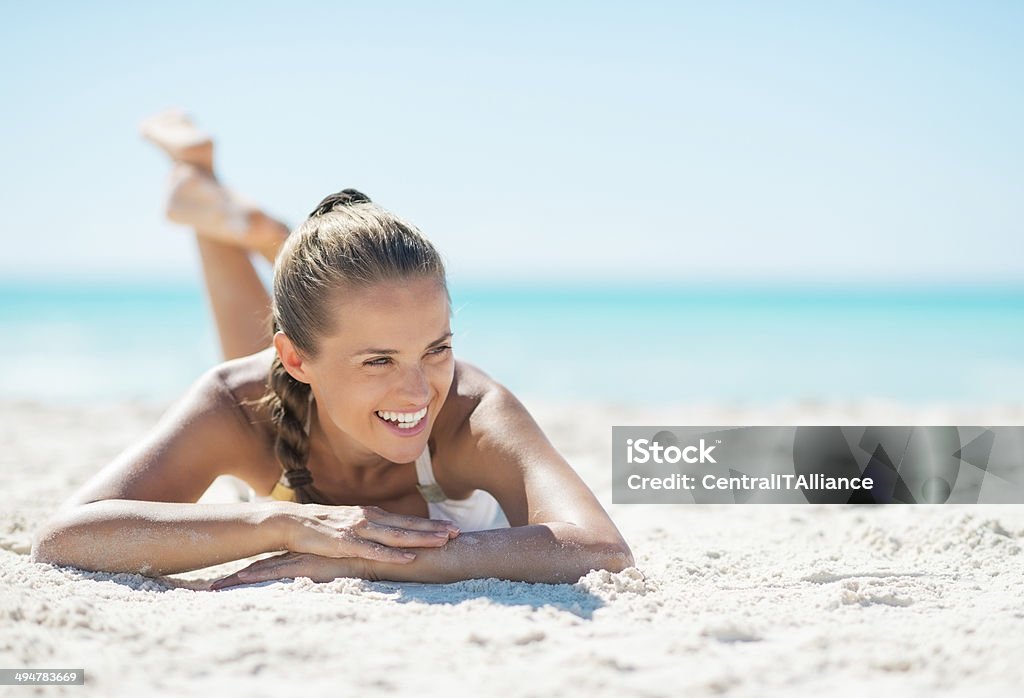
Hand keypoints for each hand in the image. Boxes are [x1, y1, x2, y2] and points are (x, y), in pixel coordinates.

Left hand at [208, 552, 365, 589]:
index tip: (229, 579)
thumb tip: (328, 572)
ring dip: (237, 578)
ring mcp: (299, 560)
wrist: (378, 555)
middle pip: (260, 565)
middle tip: (211, 587)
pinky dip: (254, 578)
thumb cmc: (364, 561)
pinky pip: (274, 573)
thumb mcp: (344, 564)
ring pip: (261, 569)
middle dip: (235, 576)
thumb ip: (333, 565)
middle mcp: (298, 555)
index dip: (251, 569)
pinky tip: (236, 581)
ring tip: (214, 588)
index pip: (272, 561)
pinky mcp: (305, 566)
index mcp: (304, 554)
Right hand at [277, 503, 458, 564]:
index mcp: (372, 514)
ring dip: (420, 539)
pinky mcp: (345, 542)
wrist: (291, 522)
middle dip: (434, 530)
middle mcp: (369, 518)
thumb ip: (371, 529)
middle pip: (408, 526)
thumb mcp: (351, 524)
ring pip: (396, 536)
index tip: (452, 528)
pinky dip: (391, 555)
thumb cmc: (321, 527)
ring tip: (442, 542)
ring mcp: (358, 529)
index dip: (430, 525)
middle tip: (457, 533)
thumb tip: (390, 538)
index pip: (407, 521)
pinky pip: (372, 550)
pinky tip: (407, 559)